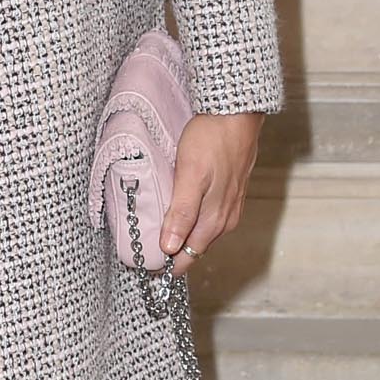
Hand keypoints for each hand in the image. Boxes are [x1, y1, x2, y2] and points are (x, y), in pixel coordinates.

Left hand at [159, 110, 263, 269]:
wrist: (237, 113)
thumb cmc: (212, 139)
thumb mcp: (190, 176)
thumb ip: (182, 213)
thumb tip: (170, 248)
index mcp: (214, 221)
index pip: (186, 257)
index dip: (165, 265)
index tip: (143, 266)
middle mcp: (224, 220)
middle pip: (193, 248)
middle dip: (170, 254)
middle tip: (142, 252)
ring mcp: (229, 207)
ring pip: (200, 233)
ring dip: (181, 237)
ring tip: (156, 236)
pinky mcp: (228, 193)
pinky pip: (207, 218)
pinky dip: (190, 222)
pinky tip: (178, 213)